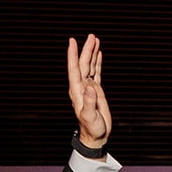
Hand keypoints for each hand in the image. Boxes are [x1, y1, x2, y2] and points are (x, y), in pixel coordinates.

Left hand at [67, 34, 111, 149]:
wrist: (96, 135)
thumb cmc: (92, 129)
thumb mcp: (90, 117)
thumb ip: (89, 102)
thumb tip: (89, 86)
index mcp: (77, 91)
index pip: (74, 69)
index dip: (73, 55)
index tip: (73, 41)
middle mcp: (81, 87)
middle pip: (83, 64)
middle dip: (86, 50)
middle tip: (91, 36)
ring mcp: (88, 87)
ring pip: (89, 66)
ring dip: (92, 53)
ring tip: (95, 40)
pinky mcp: (96, 91)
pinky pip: (96, 73)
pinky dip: (97, 62)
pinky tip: (98, 54)